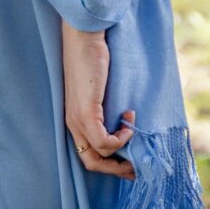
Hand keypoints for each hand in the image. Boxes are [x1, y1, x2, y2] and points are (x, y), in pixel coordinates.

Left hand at [62, 21, 136, 176]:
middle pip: (91, 163)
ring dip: (122, 153)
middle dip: (116, 170)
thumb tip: (125, 121)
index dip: (109, 166)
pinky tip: (129, 119)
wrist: (83, 38)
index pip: (87, 156)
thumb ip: (106, 109)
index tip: (130, 164)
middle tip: (136, 167)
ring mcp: (77, 119)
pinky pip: (104, 141)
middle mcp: (72, 124)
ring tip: (135, 136)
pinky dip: (121, 138)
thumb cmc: (93, 59)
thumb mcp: (99, 91)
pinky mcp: (85, 112)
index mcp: (73, 120)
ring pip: (98, 156)